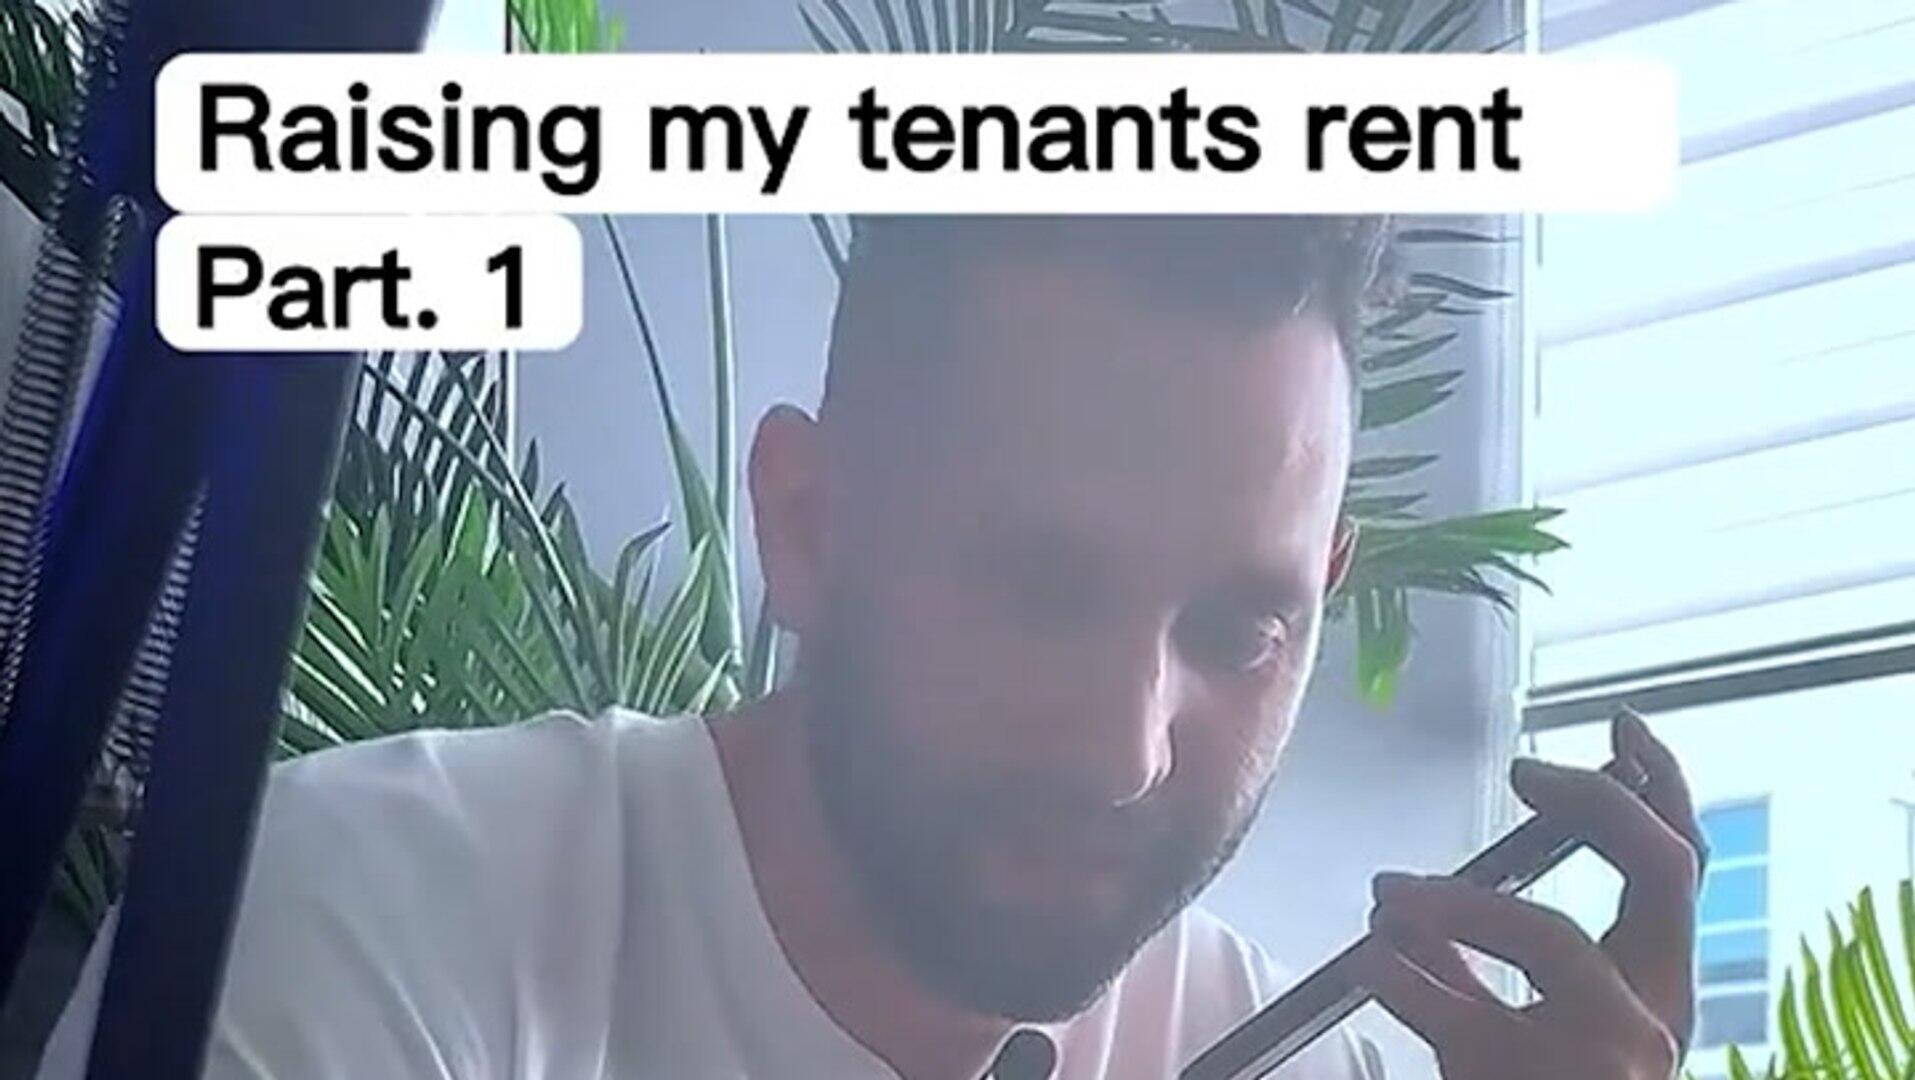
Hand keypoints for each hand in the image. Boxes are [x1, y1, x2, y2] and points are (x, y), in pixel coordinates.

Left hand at [1353, 709, 1706, 1079]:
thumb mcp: (1510, 1037)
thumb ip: (1474, 970)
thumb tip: (1408, 908)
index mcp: (1653, 995)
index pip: (1682, 870)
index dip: (1661, 790)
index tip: (1622, 734)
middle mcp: (1653, 1019)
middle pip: (1662, 870)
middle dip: (1597, 803)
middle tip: (1527, 771)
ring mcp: (1610, 1055)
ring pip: (1548, 933)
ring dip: (1457, 902)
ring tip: (1393, 897)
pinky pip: (1460, 1007)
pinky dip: (1402, 974)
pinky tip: (1370, 961)